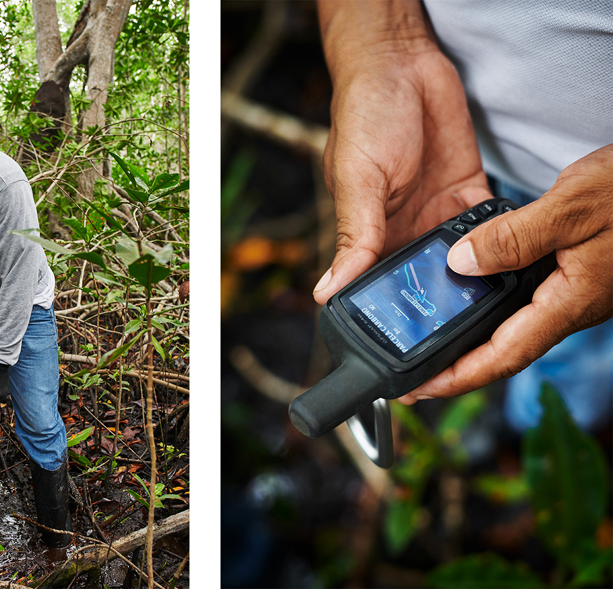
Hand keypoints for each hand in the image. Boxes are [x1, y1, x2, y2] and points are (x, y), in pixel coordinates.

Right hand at [314, 0, 491, 303]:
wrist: (402, 63)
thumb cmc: (364, 116)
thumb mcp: (356, 180)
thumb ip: (354, 234)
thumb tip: (326, 291)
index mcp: (367, 233)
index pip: (376, 285)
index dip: (392, 309)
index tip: (410, 335)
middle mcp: (402, 229)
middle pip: (422, 279)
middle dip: (438, 299)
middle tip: (456, 322)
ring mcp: (436, 213)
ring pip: (458, 260)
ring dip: (472, 274)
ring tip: (485, 294)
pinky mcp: (466, 193)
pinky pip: (486, 226)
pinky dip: (499, 238)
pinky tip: (509, 253)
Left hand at [400, 145, 612, 403]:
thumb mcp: (573, 206)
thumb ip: (515, 237)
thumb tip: (460, 262)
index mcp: (569, 301)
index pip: (504, 356)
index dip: (459, 378)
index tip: (420, 390)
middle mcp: (569, 305)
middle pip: (504, 349)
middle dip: (458, 365)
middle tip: (414, 368)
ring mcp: (573, 292)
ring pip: (513, 325)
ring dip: (472, 336)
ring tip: (431, 336)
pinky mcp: (574, 273)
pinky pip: (524, 298)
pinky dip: (491, 303)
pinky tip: (469, 289)